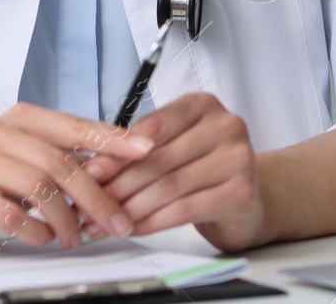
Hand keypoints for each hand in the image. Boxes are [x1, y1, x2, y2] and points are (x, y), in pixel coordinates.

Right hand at [0, 101, 157, 249]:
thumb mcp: (25, 157)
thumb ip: (62, 157)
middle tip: (118, 222)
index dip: (112, 138)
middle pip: (60, 161)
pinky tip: (44, 238)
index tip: (145, 150)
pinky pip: (10, 214)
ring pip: (38, 187)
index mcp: (21, 119)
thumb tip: (117, 170)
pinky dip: (35, 230)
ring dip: (66, 218)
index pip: (74, 125)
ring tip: (76, 237)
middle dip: (96, 196)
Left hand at [78, 92, 266, 251]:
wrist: (244, 201)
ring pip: (169, 186)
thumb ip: (141, 149)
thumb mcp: (173, 146)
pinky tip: (135, 229)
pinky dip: (154, 222)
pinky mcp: (242, 193)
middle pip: (159, 158)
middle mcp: (225, 126)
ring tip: (108, 220)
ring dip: (132, 207)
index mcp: (203, 105)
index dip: (117, 152)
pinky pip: (185, 209)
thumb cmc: (200, 169)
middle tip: (91, 203)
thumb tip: (94, 166)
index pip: (153, 126)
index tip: (90, 172)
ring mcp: (239, 158)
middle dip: (119, 184)